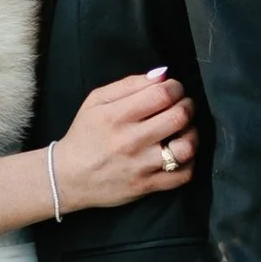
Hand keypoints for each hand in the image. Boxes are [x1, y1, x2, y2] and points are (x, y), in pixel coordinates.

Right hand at [55, 70, 194, 212]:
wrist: (68, 177)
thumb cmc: (84, 135)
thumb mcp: (96, 101)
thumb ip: (129, 85)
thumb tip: (162, 75)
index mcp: (116, 116)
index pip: (162, 94)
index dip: (176, 87)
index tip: (174, 90)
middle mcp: (130, 141)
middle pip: (178, 117)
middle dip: (187, 106)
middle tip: (183, 107)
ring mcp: (140, 166)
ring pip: (185, 148)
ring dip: (192, 135)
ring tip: (184, 131)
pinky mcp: (147, 186)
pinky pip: (183, 175)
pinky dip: (189, 162)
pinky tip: (180, 154)